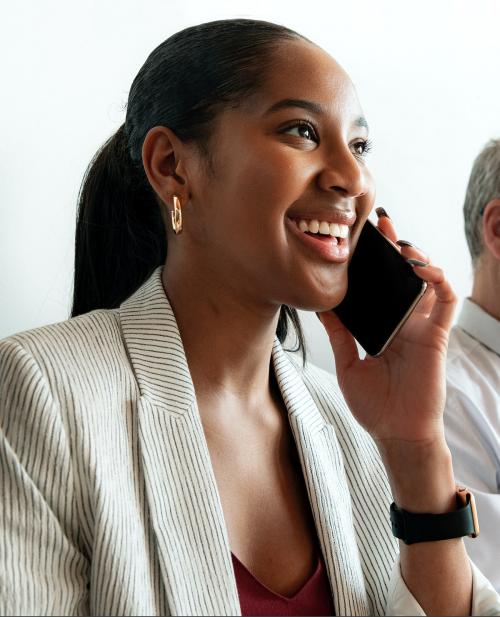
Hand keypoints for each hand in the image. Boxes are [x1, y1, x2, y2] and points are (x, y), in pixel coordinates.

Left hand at [317, 211, 456, 450]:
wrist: (395, 433)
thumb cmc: (375, 405)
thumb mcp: (348, 363)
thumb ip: (338, 334)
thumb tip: (320, 306)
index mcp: (382, 327)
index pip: (379, 287)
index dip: (372, 263)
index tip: (357, 240)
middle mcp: (403, 322)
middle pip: (402, 276)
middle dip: (394, 248)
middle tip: (380, 223)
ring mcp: (421, 326)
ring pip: (427, 281)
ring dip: (417, 257)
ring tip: (400, 242)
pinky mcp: (436, 335)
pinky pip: (446, 301)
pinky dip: (439, 280)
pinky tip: (423, 268)